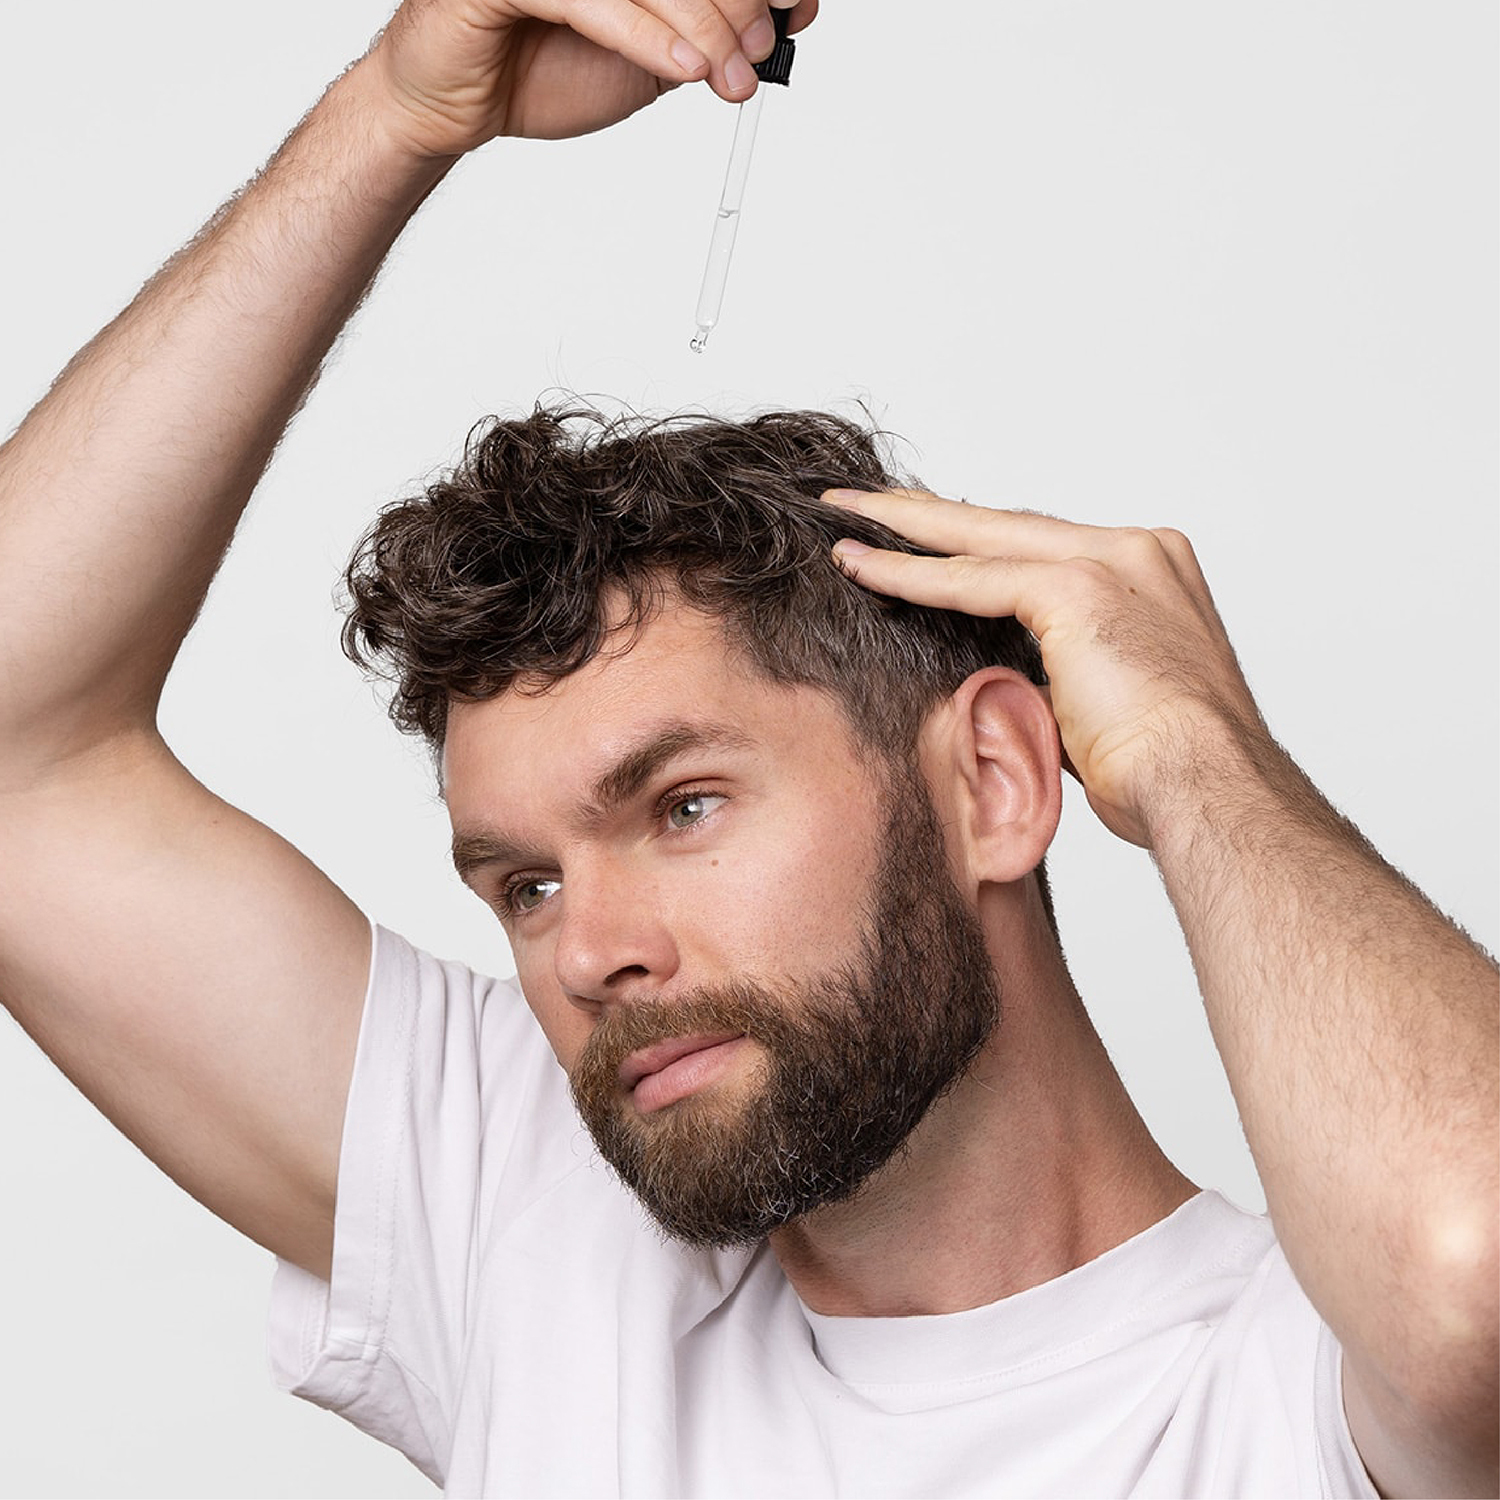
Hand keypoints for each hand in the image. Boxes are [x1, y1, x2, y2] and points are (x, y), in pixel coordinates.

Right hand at [368, 0, 816, 150]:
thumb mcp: (646, 58)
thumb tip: (778, 19)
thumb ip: (701, 33)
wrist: (453, 108)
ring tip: (730, 74)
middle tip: (760, 52)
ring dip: (700, 24)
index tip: (791, 9)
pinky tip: (685, 68)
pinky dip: (646, 36)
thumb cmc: (537, 72)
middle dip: (733, 2)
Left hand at [825, 490, 1269, 849]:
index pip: (1041, 549)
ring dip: (904, 528)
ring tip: (845, 515)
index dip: (975, 545)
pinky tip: (858, 564)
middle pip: (1008, 526)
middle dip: (929, 515)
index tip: (924, 539)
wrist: (1204, 789)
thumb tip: (998, 683)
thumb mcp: (1099, 709)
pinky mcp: (1077, 588)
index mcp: (1152, 577)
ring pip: (981, 537)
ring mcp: (1112, 561)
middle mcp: (1138, 553)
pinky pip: (970, 577)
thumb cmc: (1164, 775)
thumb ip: (1051, 677)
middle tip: (866, 500)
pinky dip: (908, 573)